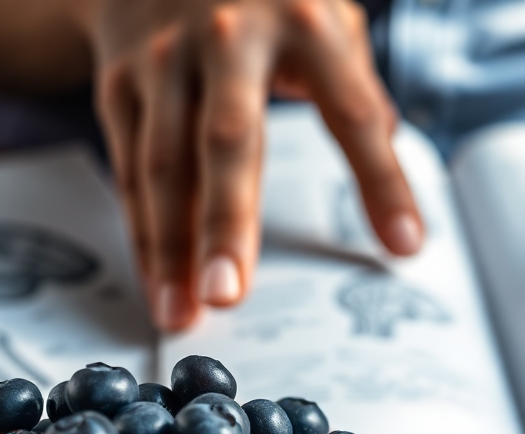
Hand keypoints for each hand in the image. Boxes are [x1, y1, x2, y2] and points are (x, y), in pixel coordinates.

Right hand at [73, 0, 423, 329]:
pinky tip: (160, 279)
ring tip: (184, 312)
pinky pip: (131, 169)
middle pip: (229, 141)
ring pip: (164, 165)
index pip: (351, 113)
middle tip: (231, 294)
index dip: (381, 181)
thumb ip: (356, 92)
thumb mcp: (328, 18)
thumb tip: (388, 175)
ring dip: (171, 247)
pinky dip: (144, 231)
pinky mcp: (120, 82)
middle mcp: (229, 38)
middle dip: (228, 222)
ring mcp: (165, 58)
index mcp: (305, 22)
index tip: (404, 245)